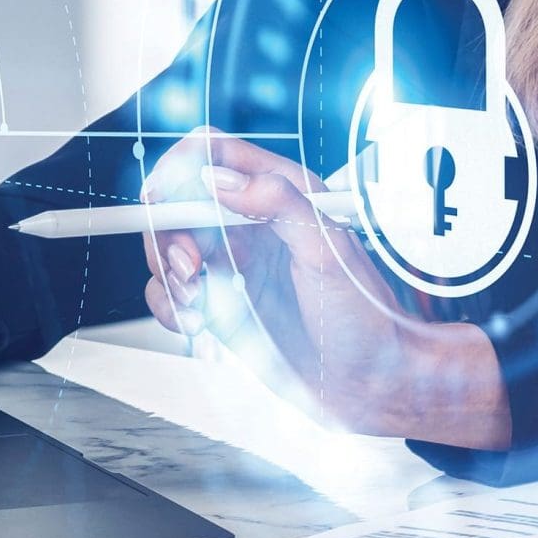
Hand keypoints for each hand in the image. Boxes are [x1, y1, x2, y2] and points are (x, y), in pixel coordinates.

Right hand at [140, 130, 507, 447]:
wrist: (374, 384)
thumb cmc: (367, 317)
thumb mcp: (328, 251)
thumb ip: (277, 204)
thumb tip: (218, 178)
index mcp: (283, 195)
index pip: (214, 153)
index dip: (180, 167)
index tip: (162, 199)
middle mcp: (253, 225)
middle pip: (179, 202)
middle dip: (169, 233)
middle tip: (190, 270)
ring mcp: (235, 265)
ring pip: (169, 248)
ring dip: (166, 274)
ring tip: (195, 304)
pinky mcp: (222, 306)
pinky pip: (171, 294)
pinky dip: (169, 307)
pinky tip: (196, 324)